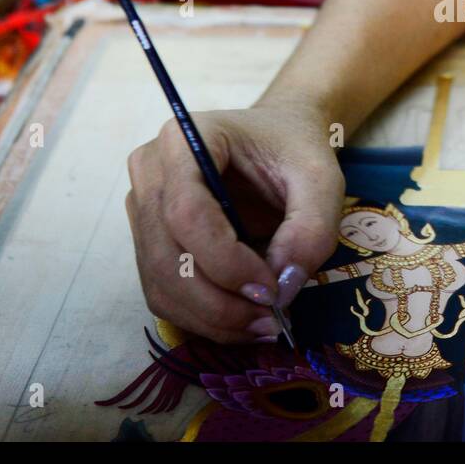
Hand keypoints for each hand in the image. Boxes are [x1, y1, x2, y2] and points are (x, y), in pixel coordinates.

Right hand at [124, 95, 343, 342]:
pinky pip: (163, 293)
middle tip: (270, 319)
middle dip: (219, 301)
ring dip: (211, 317)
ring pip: (161, 282)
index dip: (225, 261)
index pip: (186, 212)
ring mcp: (143, 207)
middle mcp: (150, 172)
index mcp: (184, 140)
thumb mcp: (321, 178)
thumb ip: (311, 228)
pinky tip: (241, 321)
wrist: (276, 139)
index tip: (270, 288)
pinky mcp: (149, 239)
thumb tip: (282, 287)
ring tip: (262, 324)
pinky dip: (200, 318)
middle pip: (166, 255)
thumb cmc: (294, 149)